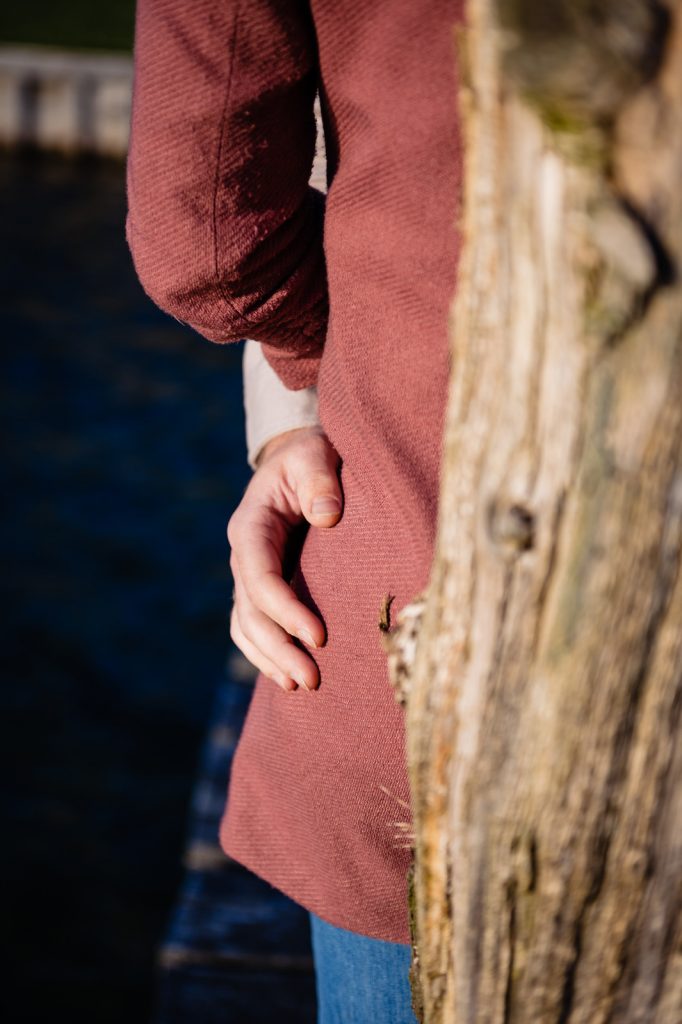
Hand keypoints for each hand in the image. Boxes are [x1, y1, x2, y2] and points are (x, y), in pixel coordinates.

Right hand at [227, 426, 342, 690]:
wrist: (301, 461)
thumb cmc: (311, 456)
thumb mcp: (315, 454)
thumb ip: (320, 480)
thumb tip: (326, 516)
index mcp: (251, 523)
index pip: (258, 573)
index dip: (284, 608)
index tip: (318, 635)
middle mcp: (244, 553)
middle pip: (250, 610)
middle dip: (278, 647)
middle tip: (311, 679)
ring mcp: (248, 573)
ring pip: (246, 625)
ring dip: (270, 658)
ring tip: (301, 687)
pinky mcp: (261, 587)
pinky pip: (252, 627)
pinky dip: (265, 654)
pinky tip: (288, 677)